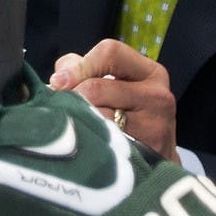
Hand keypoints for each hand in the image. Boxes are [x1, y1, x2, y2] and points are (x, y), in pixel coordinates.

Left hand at [49, 39, 179, 163]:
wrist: (157, 163)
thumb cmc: (129, 117)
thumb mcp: (118, 85)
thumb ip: (87, 69)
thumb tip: (59, 77)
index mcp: (151, 72)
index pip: (110, 52)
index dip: (79, 66)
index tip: (58, 82)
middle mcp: (157, 96)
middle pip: (95, 88)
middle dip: (73, 99)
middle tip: (65, 111)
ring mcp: (153, 127)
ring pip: (94, 118)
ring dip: (78, 122)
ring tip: (78, 128)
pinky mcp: (142, 154)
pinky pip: (100, 144)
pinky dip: (87, 143)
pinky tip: (87, 146)